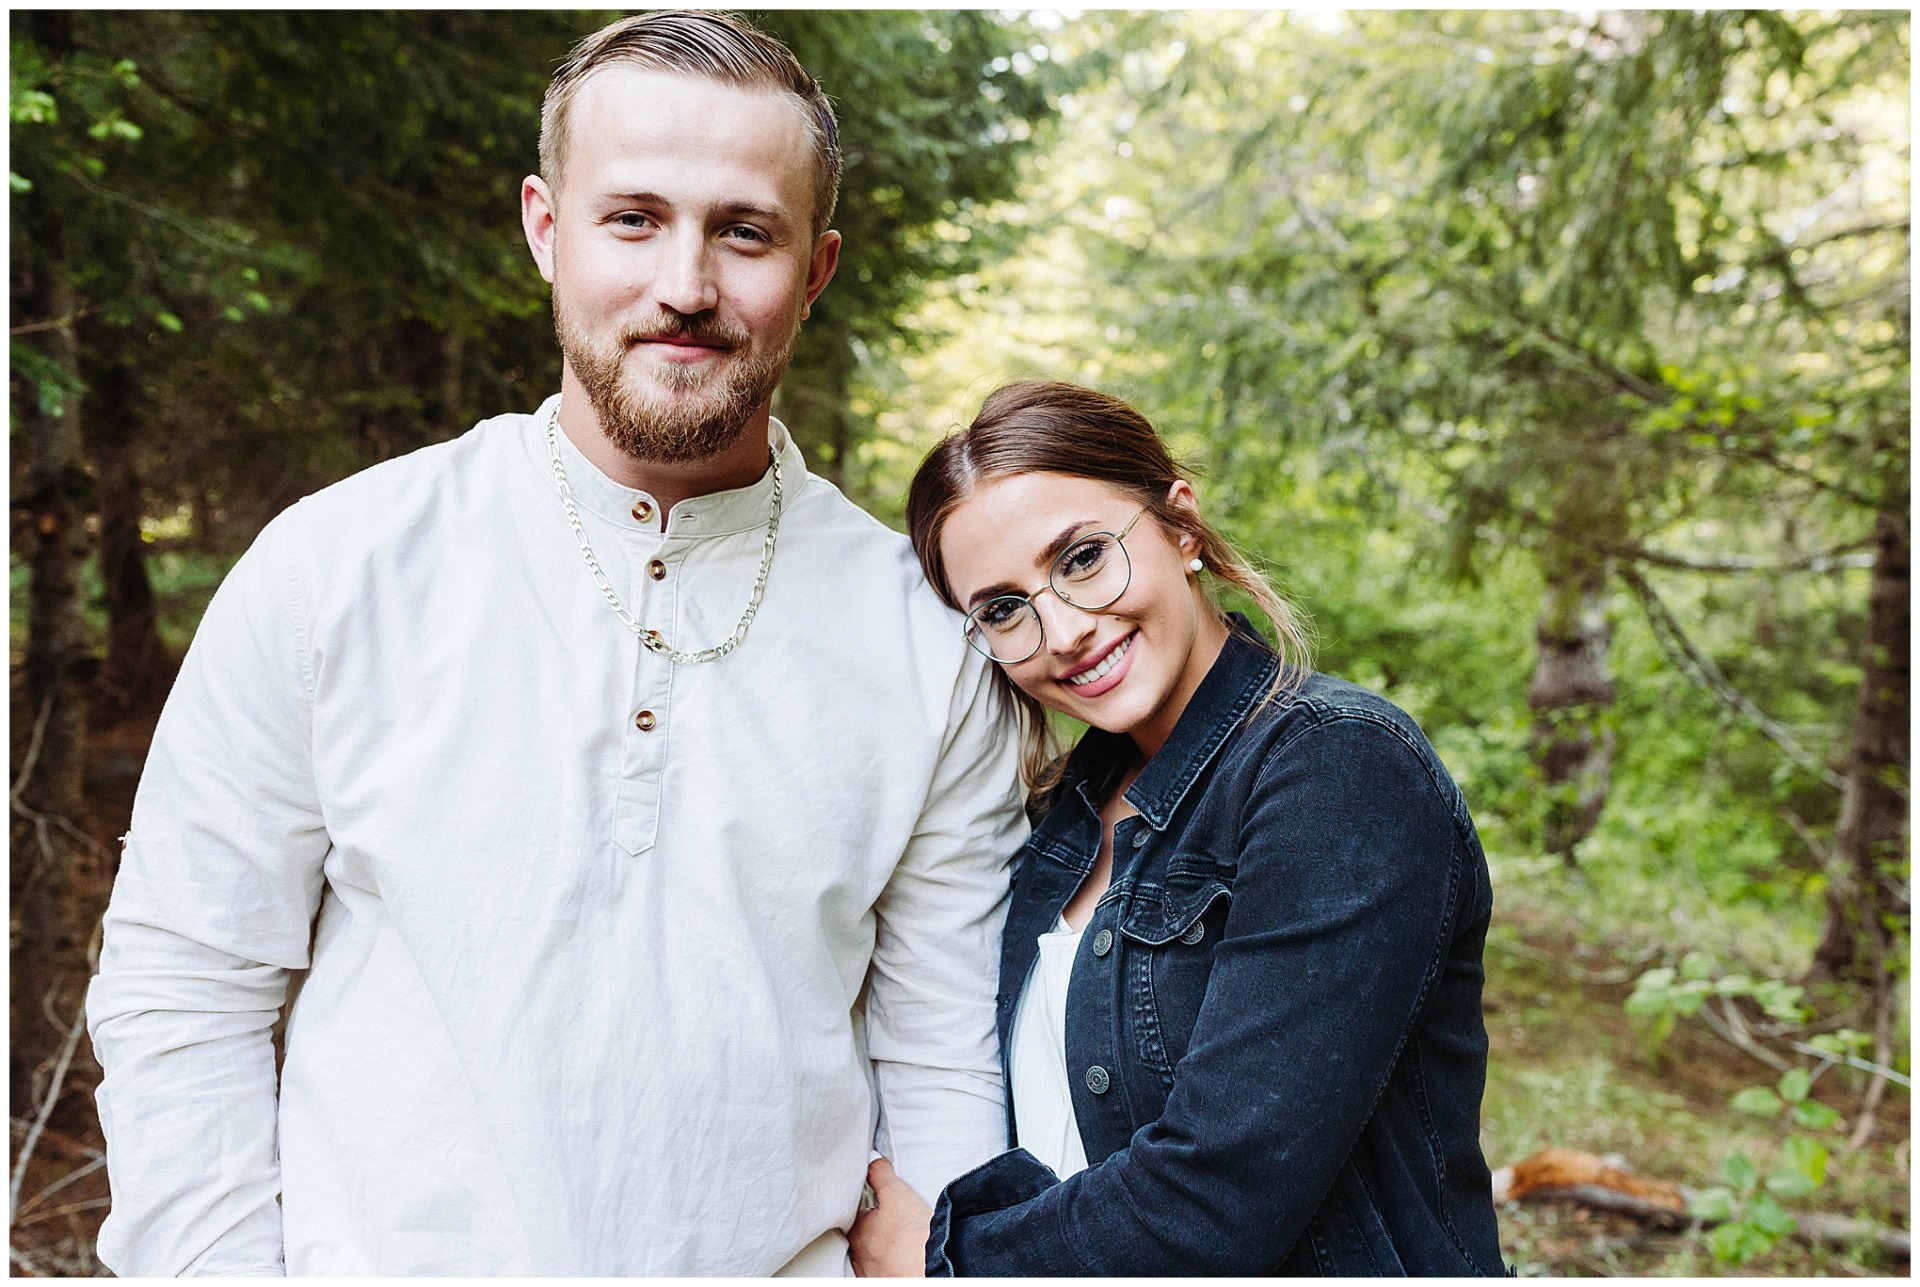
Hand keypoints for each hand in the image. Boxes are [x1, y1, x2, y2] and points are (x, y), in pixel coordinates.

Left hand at [849, 1156, 932, 1276]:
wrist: (929, 1269)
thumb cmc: (912, 1235)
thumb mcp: (895, 1192)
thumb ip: (880, 1174)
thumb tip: (874, 1162)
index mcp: (857, 1231)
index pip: (857, 1214)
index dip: (870, 1205)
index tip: (881, 1202)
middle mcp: (859, 1256)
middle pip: (864, 1237)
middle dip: (876, 1230)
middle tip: (895, 1224)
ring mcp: (871, 1274)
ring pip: (873, 1257)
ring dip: (884, 1251)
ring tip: (903, 1243)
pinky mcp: (884, 1282)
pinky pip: (885, 1272)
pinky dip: (893, 1266)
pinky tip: (906, 1261)